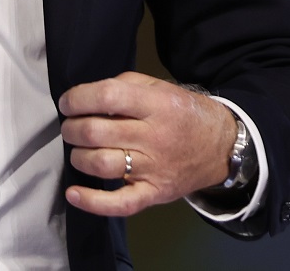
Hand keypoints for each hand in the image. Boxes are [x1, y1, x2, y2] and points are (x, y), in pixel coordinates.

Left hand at [58, 72, 236, 216]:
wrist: (222, 147)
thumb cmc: (184, 114)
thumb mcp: (159, 88)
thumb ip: (124, 86)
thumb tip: (86, 97)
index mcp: (156, 105)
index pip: (107, 97)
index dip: (78, 98)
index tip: (67, 103)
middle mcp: (154, 137)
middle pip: (97, 132)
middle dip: (72, 128)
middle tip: (71, 126)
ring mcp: (154, 169)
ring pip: (102, 164)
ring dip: (78, 156)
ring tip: (79, 149)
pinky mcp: (155, 193)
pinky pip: (121, 204)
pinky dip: (93, 202)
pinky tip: (74, 193)